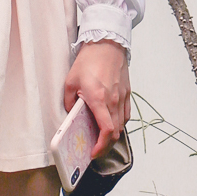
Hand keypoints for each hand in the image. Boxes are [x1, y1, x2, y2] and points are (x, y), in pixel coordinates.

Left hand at [63, 40, 129, 158]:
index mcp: (99, 99)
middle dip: (106, 146)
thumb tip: (71, 116)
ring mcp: (122, 97)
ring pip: (122, 125)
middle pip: (116, 132)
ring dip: (113, 135)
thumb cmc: (89, 60)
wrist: (107, 43)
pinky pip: (126, 114)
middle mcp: (114, 101)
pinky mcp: (127, 93)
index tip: (93, 153)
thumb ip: (69, 102)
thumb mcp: (70, 82)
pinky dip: (119, 123)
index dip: (101, 146)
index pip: (107, 130)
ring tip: (101, 139)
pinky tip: (111, 123)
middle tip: (95, 150)